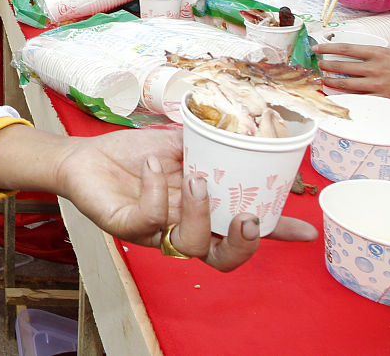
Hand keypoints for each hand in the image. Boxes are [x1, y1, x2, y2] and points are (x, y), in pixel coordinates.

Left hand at [55, 130, 316, 271]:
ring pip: (190, 245)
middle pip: (222, 257)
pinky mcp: (126, 227)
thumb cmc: (134, 154)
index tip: (305, 228)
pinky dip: (156, 189)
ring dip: (199, 213)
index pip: (241, 230)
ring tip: (195, 179)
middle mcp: (181, 228)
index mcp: (201, 211)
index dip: (274, 232)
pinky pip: (150, 218)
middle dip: (242, 244)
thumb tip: (251, 133)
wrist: (84, 156)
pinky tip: (154, 165)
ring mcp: (154, 232)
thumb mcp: (179, 144)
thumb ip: (212, 145)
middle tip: (246, 218)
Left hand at [314, 44, 389, 96]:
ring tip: (324, 80)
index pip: (346, 49)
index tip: (317, 49)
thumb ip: (369, 55)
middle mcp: (375, 68)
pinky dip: (344, 97)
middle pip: (342, 66)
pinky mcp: (380, 98)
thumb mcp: (387, 53)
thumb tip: (346, 54)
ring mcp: (376, 84)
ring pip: (345, 84)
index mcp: (377, 53)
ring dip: (331, 82)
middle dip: (326, 66)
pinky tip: (336, 96)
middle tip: (320, 65)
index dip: (328, 48)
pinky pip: (357, 98)